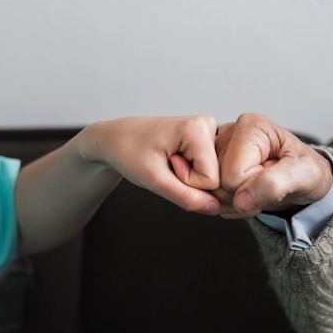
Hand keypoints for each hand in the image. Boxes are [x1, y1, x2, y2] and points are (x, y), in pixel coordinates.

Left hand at [79, 115, 220, 214]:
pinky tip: (174, 160)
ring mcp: (208, 131)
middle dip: (190, 180)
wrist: (116, 138)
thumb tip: (215, 208)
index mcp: (198, 128)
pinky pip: (208, 168)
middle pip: (216, 176)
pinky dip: (191, 171)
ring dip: (190, 176)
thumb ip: (186, 197)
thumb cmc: (128, 152)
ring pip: (213, 174)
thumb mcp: (154, 180)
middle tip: (167, 164)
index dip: (187, 182)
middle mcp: (208, 125)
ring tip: (168, 161)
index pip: (212, 179)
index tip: (166, 166)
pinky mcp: (206, 138)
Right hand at [214, 113, 332, 218]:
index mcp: (251, 127)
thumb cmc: (306, 171)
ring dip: (237, 202)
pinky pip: (211, 195)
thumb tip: (241, 199)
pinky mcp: (214, 164)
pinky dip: (231, 203)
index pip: (231, 175)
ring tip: (259, 190)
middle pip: (217, 183)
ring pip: (211, 191)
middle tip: (266, 189)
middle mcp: (230, 133)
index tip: (272, 181)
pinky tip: (248, 192)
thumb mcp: (303, 175)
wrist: (305, 179)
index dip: (252, 188)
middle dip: (242, 197)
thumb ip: (273, 185)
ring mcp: (219, 149)